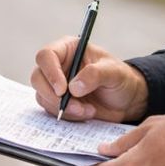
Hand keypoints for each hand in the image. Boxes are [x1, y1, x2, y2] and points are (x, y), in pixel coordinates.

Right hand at [30, 36, 148, 122]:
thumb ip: (95, 75)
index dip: (50, 72)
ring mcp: (55, 85)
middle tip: (75, 106)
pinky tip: (85, 113)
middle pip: (38, 78)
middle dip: (53, 95)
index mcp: (68, 50)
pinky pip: (51, 110)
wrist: (126, 101)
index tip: (63, 90)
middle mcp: (58, 66)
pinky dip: (67, 115)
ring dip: (63, 108)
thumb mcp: (114, 72)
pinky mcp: (57, 102)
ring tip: (87, 110)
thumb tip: (73, 87)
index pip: (46, 56)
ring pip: (42, 96)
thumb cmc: (121, 79)